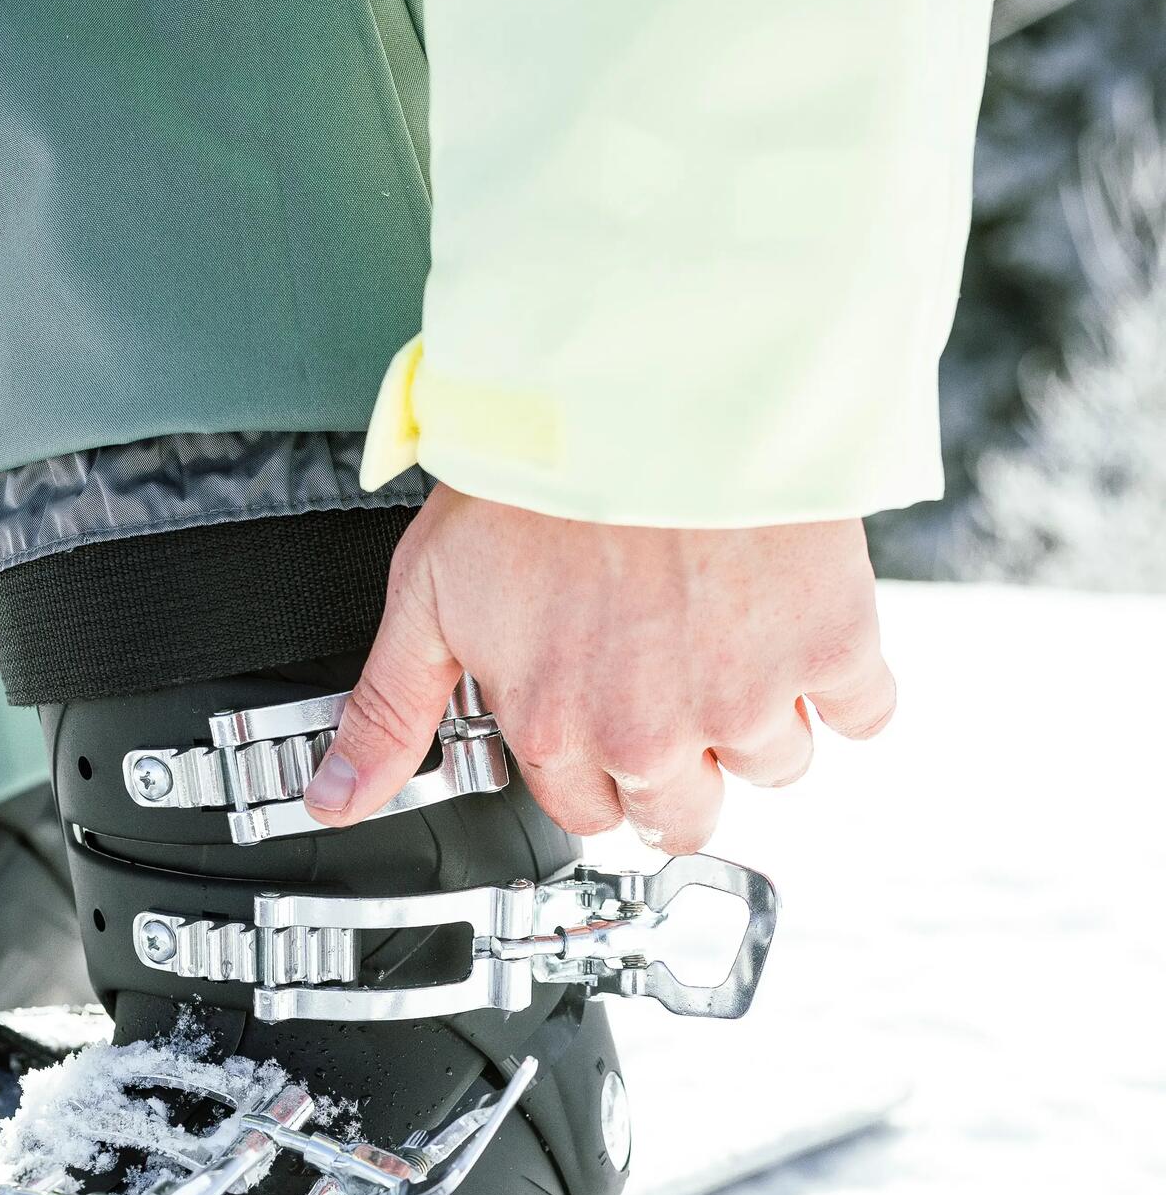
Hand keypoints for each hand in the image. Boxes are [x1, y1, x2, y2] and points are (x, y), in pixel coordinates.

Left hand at [303, 490, 894, 851]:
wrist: (650, 379)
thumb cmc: (534, 475)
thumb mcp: (425, 598)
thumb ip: (387, 714)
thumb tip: (331, 805)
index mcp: (560, 731)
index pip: (586, 809)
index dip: (594, 759)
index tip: (605, 705)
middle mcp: (655, 736)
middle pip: (682, 814)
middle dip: (677, 766)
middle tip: (673, 684)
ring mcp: (750, 699)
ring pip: (774, 766)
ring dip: (760, 721)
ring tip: (734, 638)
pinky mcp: (833, 649)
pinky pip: (864, 713)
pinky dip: (846, 683)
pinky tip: (808, 632)